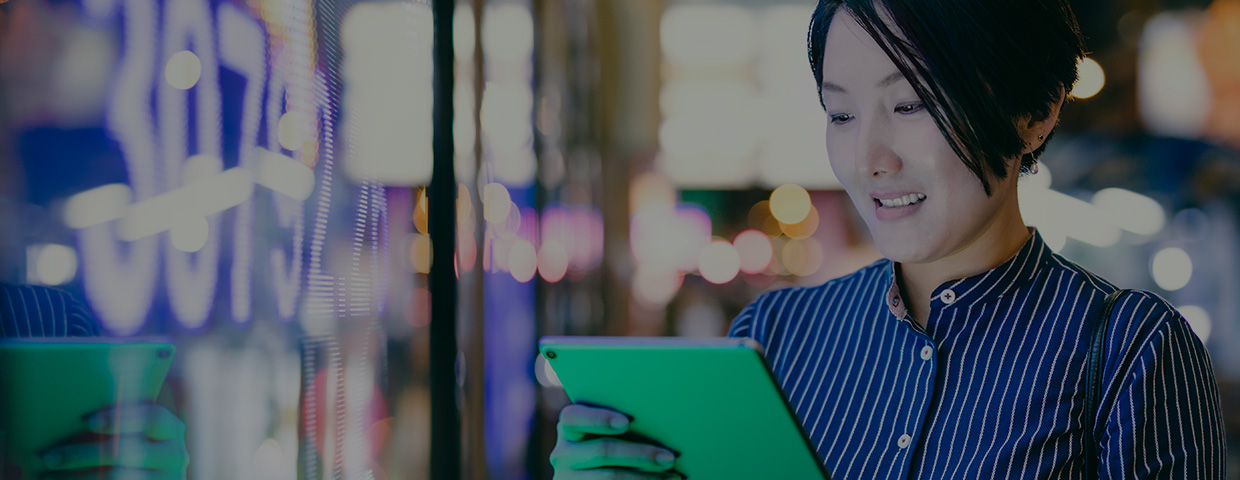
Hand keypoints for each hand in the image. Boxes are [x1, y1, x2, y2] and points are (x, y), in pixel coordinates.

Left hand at [39, 403, 187, 479]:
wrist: (153, 475)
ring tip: (49, 475)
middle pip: (128, 451)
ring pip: (117, 476)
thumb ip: (124, 418)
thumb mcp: (140, 430)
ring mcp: (167, 476)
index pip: (152, 418)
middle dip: (83, 454)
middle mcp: (175, 453)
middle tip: (49, 457)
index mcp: (171, 428)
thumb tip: (77, 402)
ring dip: (77, 476)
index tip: (88, 421)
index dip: (122, 418)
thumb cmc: (138, 446)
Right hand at [550, 404, 680, 479]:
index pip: (573, 417)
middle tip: (669, 458)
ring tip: (673, 476)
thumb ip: (620, 425)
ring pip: (610, 477)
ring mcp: (568, 478)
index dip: (599, 418)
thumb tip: (657, 416)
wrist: (594, 477)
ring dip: (646, 477)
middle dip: (640, 454)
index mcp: (568, 428)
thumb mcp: (604, 434)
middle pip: (601, 450)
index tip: (626, 422)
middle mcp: (563, 453)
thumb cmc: (611, 445)